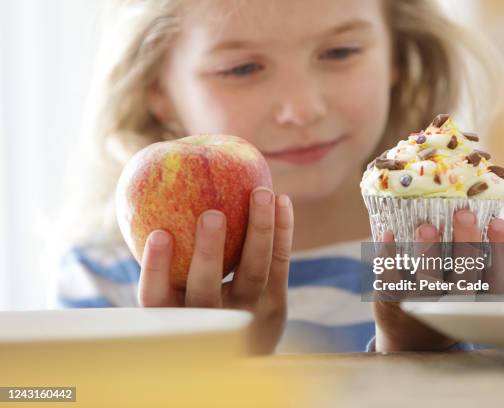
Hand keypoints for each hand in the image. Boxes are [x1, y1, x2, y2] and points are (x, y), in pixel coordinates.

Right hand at [137, 187, 293, 354]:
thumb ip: (164, 261)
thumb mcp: (174, 297)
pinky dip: (281, 231)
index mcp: (175, 317)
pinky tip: (281, 200)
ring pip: (253, 272)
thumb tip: (152, 196)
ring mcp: (248, 313)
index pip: (156, 298)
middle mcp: (211, 320)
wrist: (243, 354)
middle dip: (209, 253)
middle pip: (206, 291)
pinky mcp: (275, 305)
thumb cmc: (196, 308)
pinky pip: (279, 263)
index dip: (155, 268)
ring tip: (260, 193)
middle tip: (211, 216)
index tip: (158, 234)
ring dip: (258, 230)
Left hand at [373, 209, 503, 351]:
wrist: (410, 330)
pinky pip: (391, 281)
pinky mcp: (395, 303)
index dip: (503, 251)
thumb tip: (471, 201)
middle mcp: (455, 304)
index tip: (496, 222)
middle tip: (464, 214)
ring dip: (428, 254)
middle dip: (466, 245)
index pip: (502, 279)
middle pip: (466, 278)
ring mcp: (424, 305)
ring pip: (429, 282)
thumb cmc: (444, 290)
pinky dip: (388, 258)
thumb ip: (471, 249)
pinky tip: (388, 234)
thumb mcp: (464, 277)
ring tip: (425, 227)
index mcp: (480, 296)